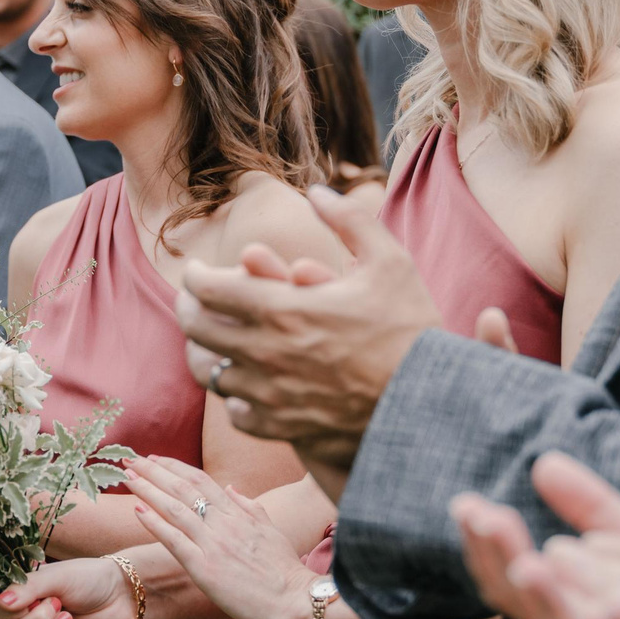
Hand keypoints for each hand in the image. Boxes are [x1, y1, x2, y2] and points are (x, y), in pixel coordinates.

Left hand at [120, 457, 313, 618]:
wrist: (296, 602)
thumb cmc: (287, 572)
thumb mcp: (272, 531)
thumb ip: (250, 508)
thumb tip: (232, 488)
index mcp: (239, 514)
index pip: (201, 481)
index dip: (175, 467)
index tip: (155, 459)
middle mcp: (224, 523)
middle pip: (183, 488)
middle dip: (154, 471)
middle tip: (130, 459)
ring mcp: (213, 544)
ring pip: (174, 508)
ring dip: (148, 490)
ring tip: (127, 478)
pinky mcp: (205, 568)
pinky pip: (174, 540)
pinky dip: (154, 522)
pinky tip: (137, 510)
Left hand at [177, 183, 439, 471]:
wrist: (430, 406)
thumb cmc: (411, 331)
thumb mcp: (390, 262)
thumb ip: (351, 220)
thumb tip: (318, 191)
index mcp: (282, 309)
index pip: (207, 289)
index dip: (195, 275)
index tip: (197, 270)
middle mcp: (265, 353)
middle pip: (197, 330)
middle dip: (190, 309)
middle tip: (193, 301)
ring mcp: (270, 394)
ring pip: (210, 374)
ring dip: (206, 353)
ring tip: (211, 342)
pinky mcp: (283, 427)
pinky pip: (236, 412)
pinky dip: (233, 395)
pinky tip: (243, 385)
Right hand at [453, 462, 619, 618]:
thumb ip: (595, 512)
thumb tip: (545, 462)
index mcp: (571, 618)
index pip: (512, 583)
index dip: (487, 547)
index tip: (467, 505)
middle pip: (530, 612)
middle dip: (506, 563)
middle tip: (488, 521)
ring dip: (549, 604)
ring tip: (533, 562)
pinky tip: (618, 605)